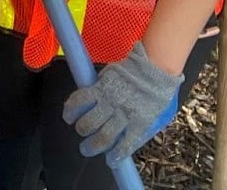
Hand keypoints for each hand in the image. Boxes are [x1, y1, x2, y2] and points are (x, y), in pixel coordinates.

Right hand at [62, 41, 181, 161]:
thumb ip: (143, 128)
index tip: (109, 160)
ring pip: (90, 122)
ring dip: (82, 128)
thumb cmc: (158, 91)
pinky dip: (72, 108)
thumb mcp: (157, 116)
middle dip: (92, 146)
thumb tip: (128, 138)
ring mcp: (110, 101)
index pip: (124, 146)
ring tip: (79, 129)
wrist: (155, 67)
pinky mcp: (100, 87)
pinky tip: (68, 114)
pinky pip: (81, 99)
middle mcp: (123, 115)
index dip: (115, 156)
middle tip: (86, 149)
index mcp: (139, 124)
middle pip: (102, 137)